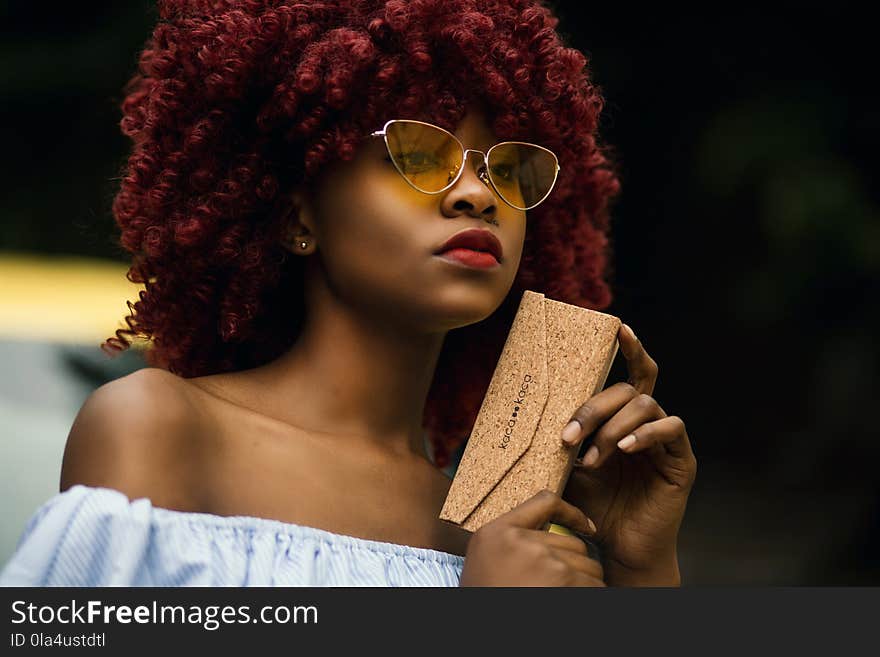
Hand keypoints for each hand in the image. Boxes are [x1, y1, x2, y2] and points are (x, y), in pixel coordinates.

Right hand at [459, 490, 605, 586]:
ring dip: (586, 583)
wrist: (483, 636)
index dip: (572, 513)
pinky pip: (595, 584)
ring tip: (561, 596)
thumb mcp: (487, 561)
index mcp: (496, 532)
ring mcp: (542, 558)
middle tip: (560, 588)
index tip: (587, 526)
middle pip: (573, 542)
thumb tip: (559, 535)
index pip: (544, 502)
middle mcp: (519, 540)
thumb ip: (514, 542)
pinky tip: (571, 600)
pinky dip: (591, 594)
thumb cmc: (488, 597)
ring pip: (589, 565)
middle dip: (577, 565)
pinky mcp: (562, 579)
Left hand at [559, 323, 696, 585]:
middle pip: (627, 390)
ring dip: (612, 428)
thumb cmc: (593, 506)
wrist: (618, 546)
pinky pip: (671, 428)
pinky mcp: (682, 460)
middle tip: (568, 435)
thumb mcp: (568, 467)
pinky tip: (626, 448)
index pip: (630, 375)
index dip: (629, 348)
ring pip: (645, 405)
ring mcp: (666, 440)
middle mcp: (646, 423)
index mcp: (623, 419)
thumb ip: (563, 439)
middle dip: (594, 408)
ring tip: (593, 459)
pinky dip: (646, 433)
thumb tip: (527, 416)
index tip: (617, 327)